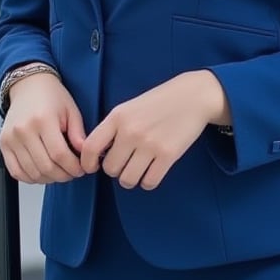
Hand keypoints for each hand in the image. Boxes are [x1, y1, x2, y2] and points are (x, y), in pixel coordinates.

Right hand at [0, 72, 85, 183]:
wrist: (28, 85)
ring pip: (32, 173)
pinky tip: (42, 172)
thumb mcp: (71, 111)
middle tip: (73, 172)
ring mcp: (11, 138)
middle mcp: (23, 130)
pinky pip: (16, 171)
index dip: (73, 167)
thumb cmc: (52, 97)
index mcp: (43, 119)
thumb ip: (79, 134)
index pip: (59, 154)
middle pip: (46, 167)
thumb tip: (86, 157)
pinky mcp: (3, 144)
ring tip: (59, 172)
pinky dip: (31, 178)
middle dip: (64, 175)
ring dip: (49, 179)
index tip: (81, 169)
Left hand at [79, 70, 229, 189]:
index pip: (90, 147)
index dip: (87, 163)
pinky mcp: (168, 155)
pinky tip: (152, 171)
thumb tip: (97, 155)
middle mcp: (131, 131)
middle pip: (110, 169)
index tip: (92, 167)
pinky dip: (148, 181)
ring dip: (131, 178)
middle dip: (116, 169)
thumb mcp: (129, 108)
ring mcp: (149, 144)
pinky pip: (149, 182)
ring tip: (138, 169)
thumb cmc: (158, 103)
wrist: (192, 96)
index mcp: (117, 117)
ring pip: (127, 179)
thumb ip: (112, 128)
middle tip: (126, 162)